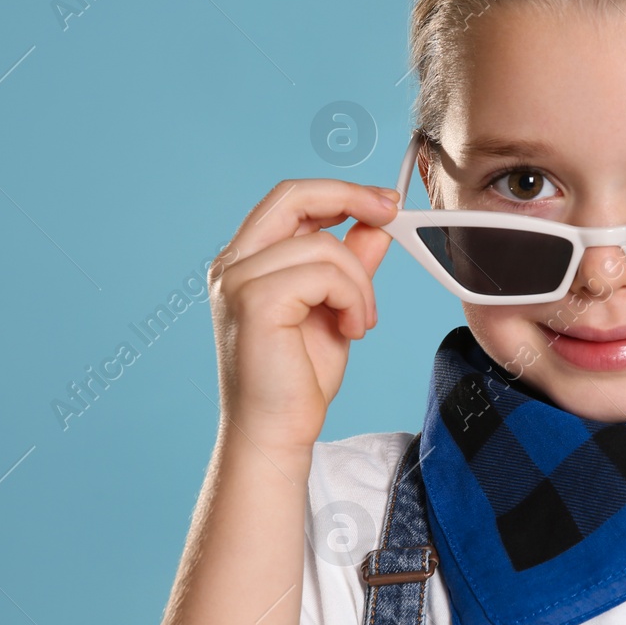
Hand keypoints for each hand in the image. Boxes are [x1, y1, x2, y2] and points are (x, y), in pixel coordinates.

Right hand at [208, 178, 399, 451]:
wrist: (276, 432)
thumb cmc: (297, 379)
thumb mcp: (336, 307)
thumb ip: (351, 263)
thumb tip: (376, 223)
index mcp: (245, 261)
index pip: (289, 199)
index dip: (339, 192)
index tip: (384, 203)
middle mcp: (233, 265)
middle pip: (294, 196)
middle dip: (350, 196)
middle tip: (391, 214)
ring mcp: (239, 281)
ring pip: (325, 246)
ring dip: (360, 284)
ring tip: (360, 321)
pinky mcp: (255, 302)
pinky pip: (326, 274)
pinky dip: (353, 299)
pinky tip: (351, 330)